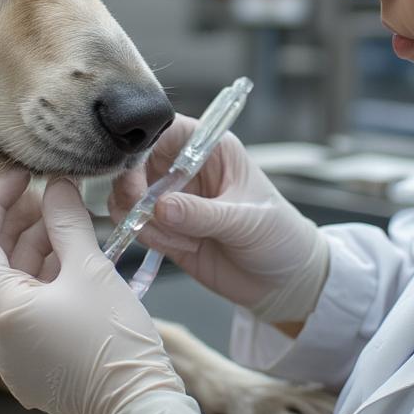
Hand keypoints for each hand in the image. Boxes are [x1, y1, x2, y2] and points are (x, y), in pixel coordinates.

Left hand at [0, 170, 207, 413]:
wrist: (140, 407)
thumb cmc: (115, 339)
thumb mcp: (90, 269)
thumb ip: (66, 221)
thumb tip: (56, 184)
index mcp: (2, 310)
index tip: (19, 174)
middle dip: (21, 224)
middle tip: (49, 194)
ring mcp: (13, 357)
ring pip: (15, 288)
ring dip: (36, 252)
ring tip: (67, 224)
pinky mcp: (32, 369)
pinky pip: (28, 314)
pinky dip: (44, 283)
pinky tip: (70, 262)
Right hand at [108, 114, 329, 324]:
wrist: (284, 283)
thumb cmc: (280, 237)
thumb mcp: (246, 221)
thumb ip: (202, 214)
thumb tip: (160, 207)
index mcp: (210, 149)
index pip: (165, 130)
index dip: (143, 145)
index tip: (136, 173)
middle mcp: (185, 168)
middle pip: (136, 162)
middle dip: (134, 189)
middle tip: (145, 213)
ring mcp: (172, 199)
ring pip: (129, 196)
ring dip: (143, 220)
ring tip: (180, 240)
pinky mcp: (163, 229)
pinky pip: (134, 225)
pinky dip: (145, 237)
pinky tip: (178, 248)